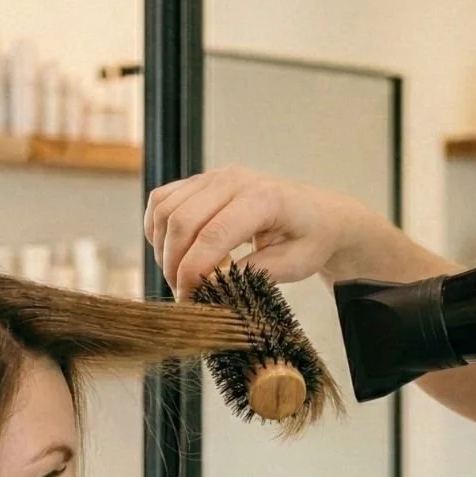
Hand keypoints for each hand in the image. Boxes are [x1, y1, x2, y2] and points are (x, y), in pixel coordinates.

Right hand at [143, 165, 372, 298]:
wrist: (319, 214)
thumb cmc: (310, 239)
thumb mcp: (294, 264)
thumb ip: (253, 273)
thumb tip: (213, 284)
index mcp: (263, 199)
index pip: (212, 235)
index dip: (193, 272)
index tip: (189, 299)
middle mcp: (234, 180)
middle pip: (181, 222)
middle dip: (174, 265)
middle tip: (183, 294)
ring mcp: (214, 177)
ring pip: (165, 210)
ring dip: (163, 249)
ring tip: (180, 275)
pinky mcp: (201, 181)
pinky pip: (162, 201)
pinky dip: (156, 229)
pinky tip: (171, 251)